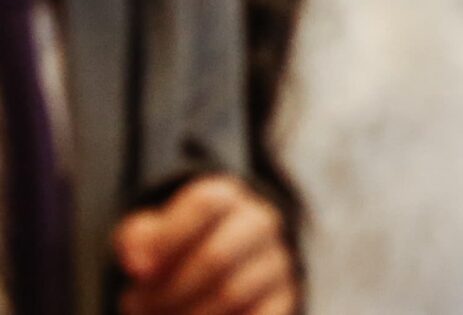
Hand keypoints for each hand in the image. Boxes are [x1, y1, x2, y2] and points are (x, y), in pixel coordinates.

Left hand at [113, 174, 296, 314]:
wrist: (219, 268)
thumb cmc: (174, 249)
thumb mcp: (150, 235)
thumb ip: (138, 240)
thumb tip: (140, 266)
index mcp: (227, 197)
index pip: (206, 204)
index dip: (167, 239)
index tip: (138, 272)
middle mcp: (260, 223)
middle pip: (217, 256)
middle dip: (169, 291)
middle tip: (139, 306)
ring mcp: (277, 261)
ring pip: (232, 294)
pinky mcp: (285, 298)